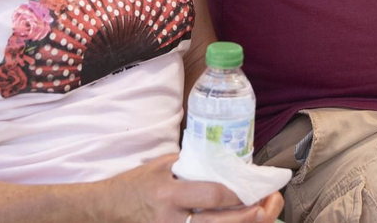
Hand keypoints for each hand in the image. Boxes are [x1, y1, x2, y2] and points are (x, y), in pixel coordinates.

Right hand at [100, 155, 282, 221]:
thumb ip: (192, 165)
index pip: (212, 195)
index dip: (238, 193)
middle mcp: (172, 219)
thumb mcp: (161, 166)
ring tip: (262, 215)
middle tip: (269, 204)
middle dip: (249, 215)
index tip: (257, 186)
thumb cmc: (136, 184)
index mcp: (169, 194)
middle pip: (219, 222)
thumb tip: (225, 160)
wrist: (107, 209)